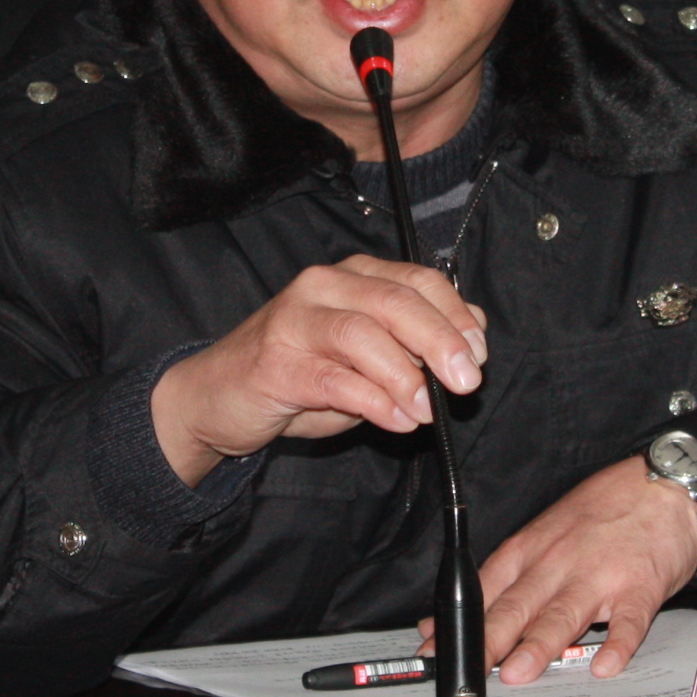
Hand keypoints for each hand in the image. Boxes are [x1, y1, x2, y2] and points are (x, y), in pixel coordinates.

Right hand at [151, 257, 485, 487]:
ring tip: (429, 410)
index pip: (419, 281)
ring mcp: (294, 319)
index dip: (455, 316)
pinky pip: (333, 377)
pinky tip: (396, 420)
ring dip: (406, 375)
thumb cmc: (299, 375)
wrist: (216, 399)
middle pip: (396, 302)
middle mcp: (323, 285)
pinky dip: (373, 400)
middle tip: (467, 382)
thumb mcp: (366, 358)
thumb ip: (412, 343)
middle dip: (441, 341)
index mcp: (353, 276)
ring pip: (363, 334)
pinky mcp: (274, 360)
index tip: (479, 356)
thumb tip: (472, 334)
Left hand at [470, 454, 696, 685]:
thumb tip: (457, 616)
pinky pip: (628, 621)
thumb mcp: (545, 531)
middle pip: (518, 605)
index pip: (485, 589)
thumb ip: (505, 575)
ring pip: (564, 614)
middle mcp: (559, 562)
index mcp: (531, 549)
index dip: (458, 623)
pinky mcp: (641, 587)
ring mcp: (600, 576)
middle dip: (490, 640)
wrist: (663, 484)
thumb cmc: (604, 510)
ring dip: (539, 645)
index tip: (435, 652)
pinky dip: (617, 645)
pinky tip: (606, 665)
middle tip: (470, 671)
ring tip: (519, 672)